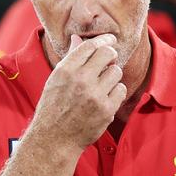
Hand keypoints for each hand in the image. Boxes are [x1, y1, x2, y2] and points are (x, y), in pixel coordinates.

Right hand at [29, 34, 126, 150]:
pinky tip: (106, 96)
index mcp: (66, 70)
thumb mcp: (56, 79)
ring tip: (104, 83)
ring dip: (112, 75)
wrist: (55, 137)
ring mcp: (95, 95)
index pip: (90, 46)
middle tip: (110, 59)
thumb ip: (71, 58)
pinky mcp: (106, 109)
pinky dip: (116, 91)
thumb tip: (78, 38)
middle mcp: (81, 80)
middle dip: (111, 54)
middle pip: (107, 54)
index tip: (110, 39)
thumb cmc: (54, 106)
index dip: (103, 39)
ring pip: (116, 71)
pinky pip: (121, 89)